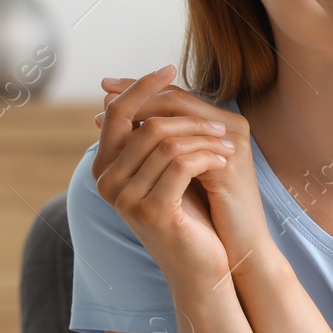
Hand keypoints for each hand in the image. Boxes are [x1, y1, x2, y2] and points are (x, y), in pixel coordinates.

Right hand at [90, 64, 235, 287]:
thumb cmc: (188, 215)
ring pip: (166, 141)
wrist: (200, 266)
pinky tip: (224, 160)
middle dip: (187, 116)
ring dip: (204, 138)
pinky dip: (207, 155)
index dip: (143, 85)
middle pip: (144, 123)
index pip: (118, 112)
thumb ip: (154, 137)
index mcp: (105, 169)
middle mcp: (106, 182)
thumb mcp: (168, 169)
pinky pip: (180, 163)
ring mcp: (125, 198)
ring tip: (227, 146)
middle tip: (220, 124)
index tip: (170, 65)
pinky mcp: (152, 210)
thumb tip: (152, 91)